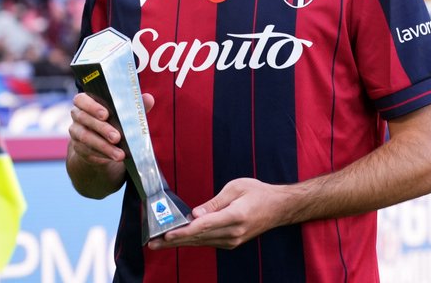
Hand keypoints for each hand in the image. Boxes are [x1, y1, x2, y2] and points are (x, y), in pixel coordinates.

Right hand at [68, 91, 154, 165]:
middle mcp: (77, 115)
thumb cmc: (115, 118)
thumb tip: (148, 99)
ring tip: (120, 154)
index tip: (106, 114)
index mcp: (86, 101)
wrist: (103, 140)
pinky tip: (115, 157)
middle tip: (117, 137)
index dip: (92, 106)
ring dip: (104, 147)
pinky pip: (88, 151)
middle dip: (102, 129)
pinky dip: (103, 154)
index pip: (81, 100)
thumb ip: (135, 104)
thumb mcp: (124, 111)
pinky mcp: (79, 148)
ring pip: (86, 138)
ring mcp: (76, 132)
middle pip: (85, 119)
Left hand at [148, 177, 287, 249]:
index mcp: (236, 216)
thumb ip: (215, 203)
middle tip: (152, 243)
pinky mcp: (231, 242)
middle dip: (173, 240)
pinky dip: (192, 241)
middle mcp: (233, 233)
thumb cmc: (258, 193)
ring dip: (179, 243)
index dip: (184, 231)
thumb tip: (195, 214)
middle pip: (198, 238)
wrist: (278, 208)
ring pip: (201, 242)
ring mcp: (232, 241)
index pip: (204, 226)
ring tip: (159, 243)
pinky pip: (208, 242)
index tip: (167, 234)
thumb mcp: (236, 188)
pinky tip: (178, 240)